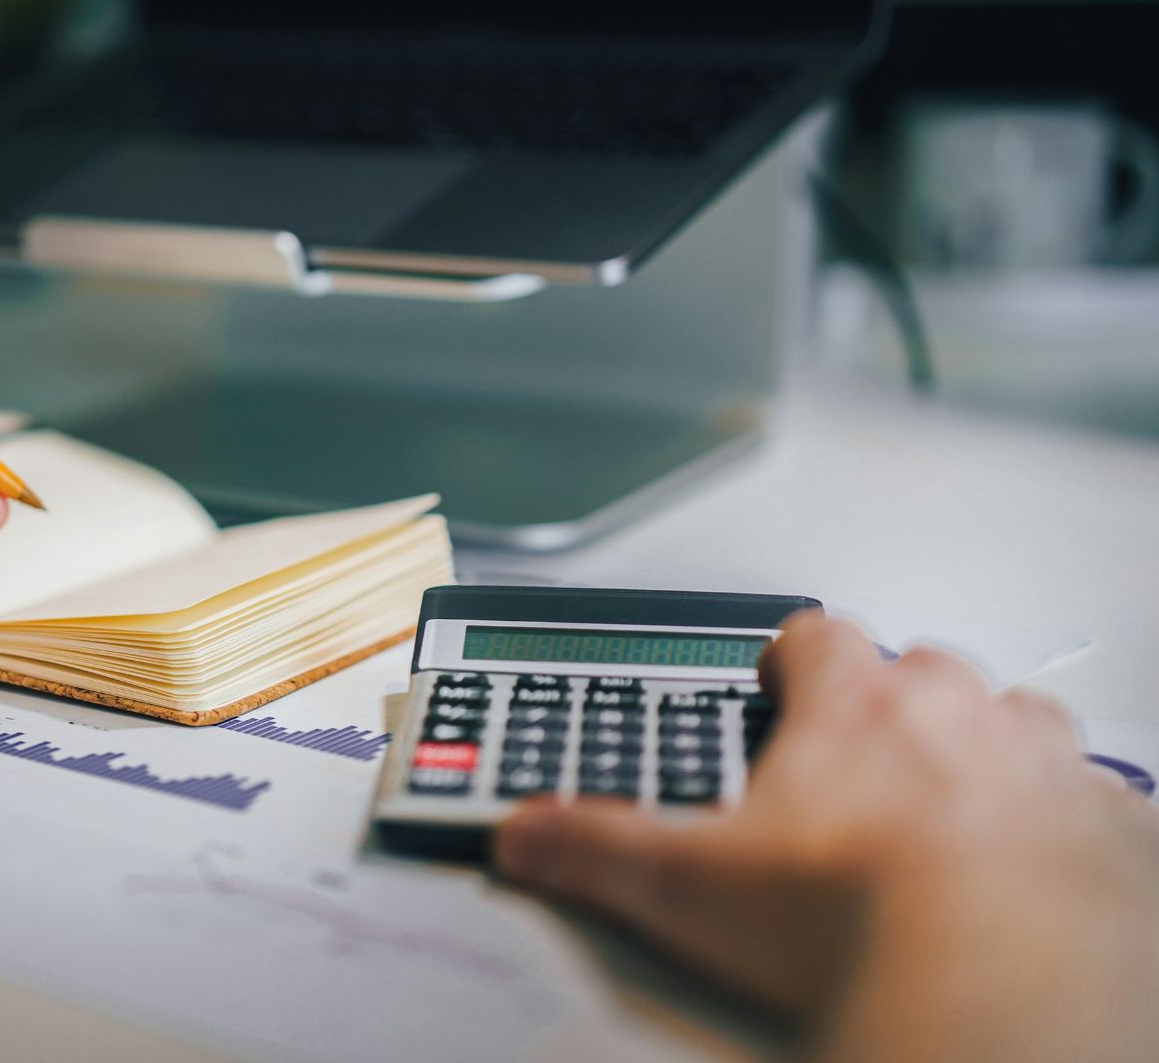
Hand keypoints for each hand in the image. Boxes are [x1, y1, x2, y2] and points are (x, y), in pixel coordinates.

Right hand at [492, 613, 1158, 1059]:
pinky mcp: (1120, 834)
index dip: (792, 660)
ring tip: (954, 818)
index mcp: (857, 709)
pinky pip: (1104, 804)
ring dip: (992, 754)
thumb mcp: (689, 887)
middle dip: (895, 709)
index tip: (779, 689)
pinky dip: (1074, 828)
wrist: (1001, 988)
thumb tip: (524, 834)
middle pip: (924, 672)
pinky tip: (1039, 873)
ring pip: (1022, 723)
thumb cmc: (856, 922)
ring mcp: (1049, 769)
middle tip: (859, 778)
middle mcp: (961, 716)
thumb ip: (595, 846)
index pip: (815, 635)